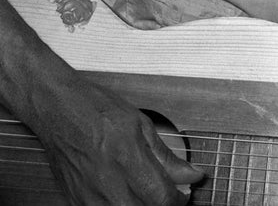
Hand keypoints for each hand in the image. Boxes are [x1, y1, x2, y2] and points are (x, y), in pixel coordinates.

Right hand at [35, 79, 203, 204]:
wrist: (59, 109)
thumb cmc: (96, 109)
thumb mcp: (141, 124)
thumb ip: (166, 156)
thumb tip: (190, 174)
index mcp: (127, 157)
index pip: (162, 197)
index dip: (179, 198)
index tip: (186, 191)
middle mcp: (108, 182)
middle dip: (164, 204)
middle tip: (170, 191)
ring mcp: (90, 196)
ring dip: (143, 205)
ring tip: (149, 190)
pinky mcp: (77, 202)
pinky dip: (123, 205)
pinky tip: (128, 192)